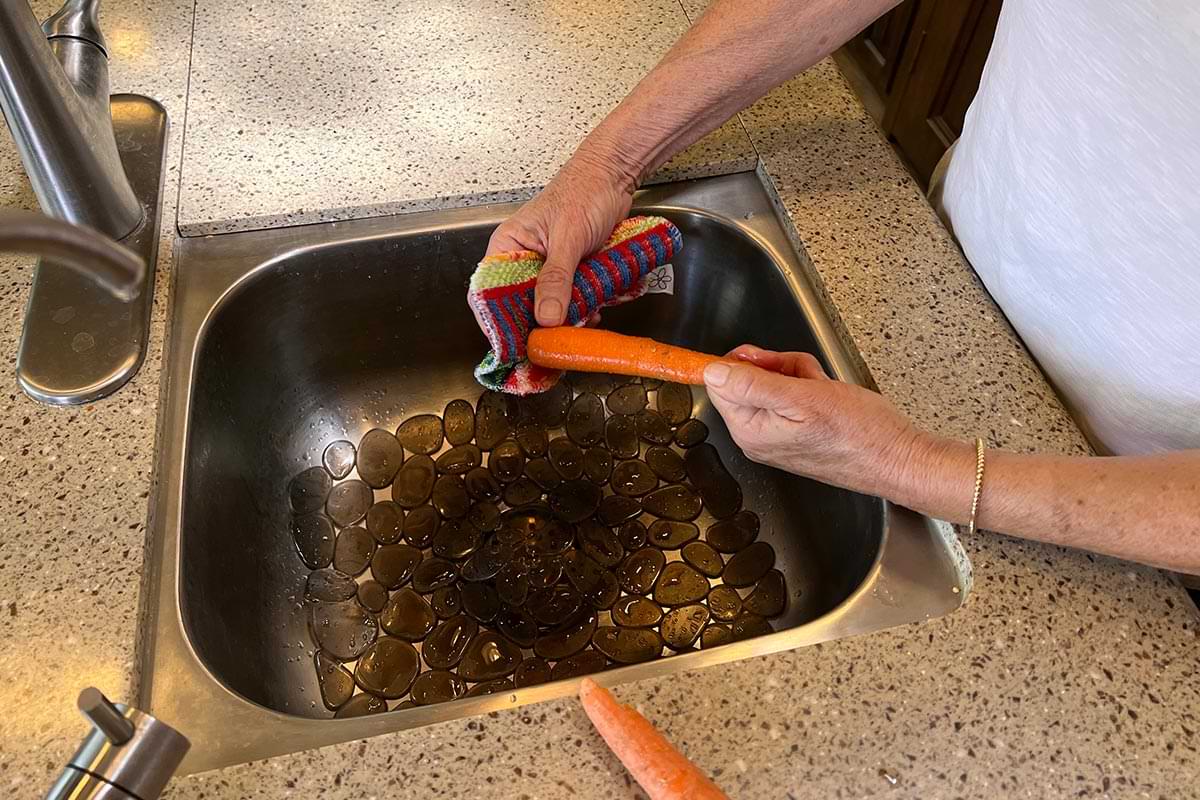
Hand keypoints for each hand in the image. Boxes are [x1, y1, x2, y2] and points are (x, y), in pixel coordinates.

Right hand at [486, 154, 635, 326]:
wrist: (616, 176)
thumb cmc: (584, 190)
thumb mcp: (568, 238)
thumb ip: (556, 279)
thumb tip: (547, 319)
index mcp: (507, 247)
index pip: (489, 294)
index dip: (498, 322)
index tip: (515, 345)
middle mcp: (523, 260)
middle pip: (520, 306)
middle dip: (540, 324)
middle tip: (556, 339)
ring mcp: (547, 267)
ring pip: (548, 306)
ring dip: (566, 317)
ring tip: (582, 320)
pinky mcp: (570, 271)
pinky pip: (570, 299)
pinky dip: (581, 307)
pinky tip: (594, 310)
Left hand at [702, 345, 937, 499]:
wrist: (896, 457)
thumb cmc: (858, 433)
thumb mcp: (802, 397)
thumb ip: (752, 384)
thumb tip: (712, 372)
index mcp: (750, 430)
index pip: (720, 384)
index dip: (743, 362)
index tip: (767, 358)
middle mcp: (757, 436)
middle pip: (746, 380)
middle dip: (776, 367)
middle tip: (803, 374)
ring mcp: (777, 435)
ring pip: (772, 383)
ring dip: (797, 374)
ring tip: (822, 387)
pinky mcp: (797, 432)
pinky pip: (791, 396)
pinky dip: (808, 387)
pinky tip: (828, 395)